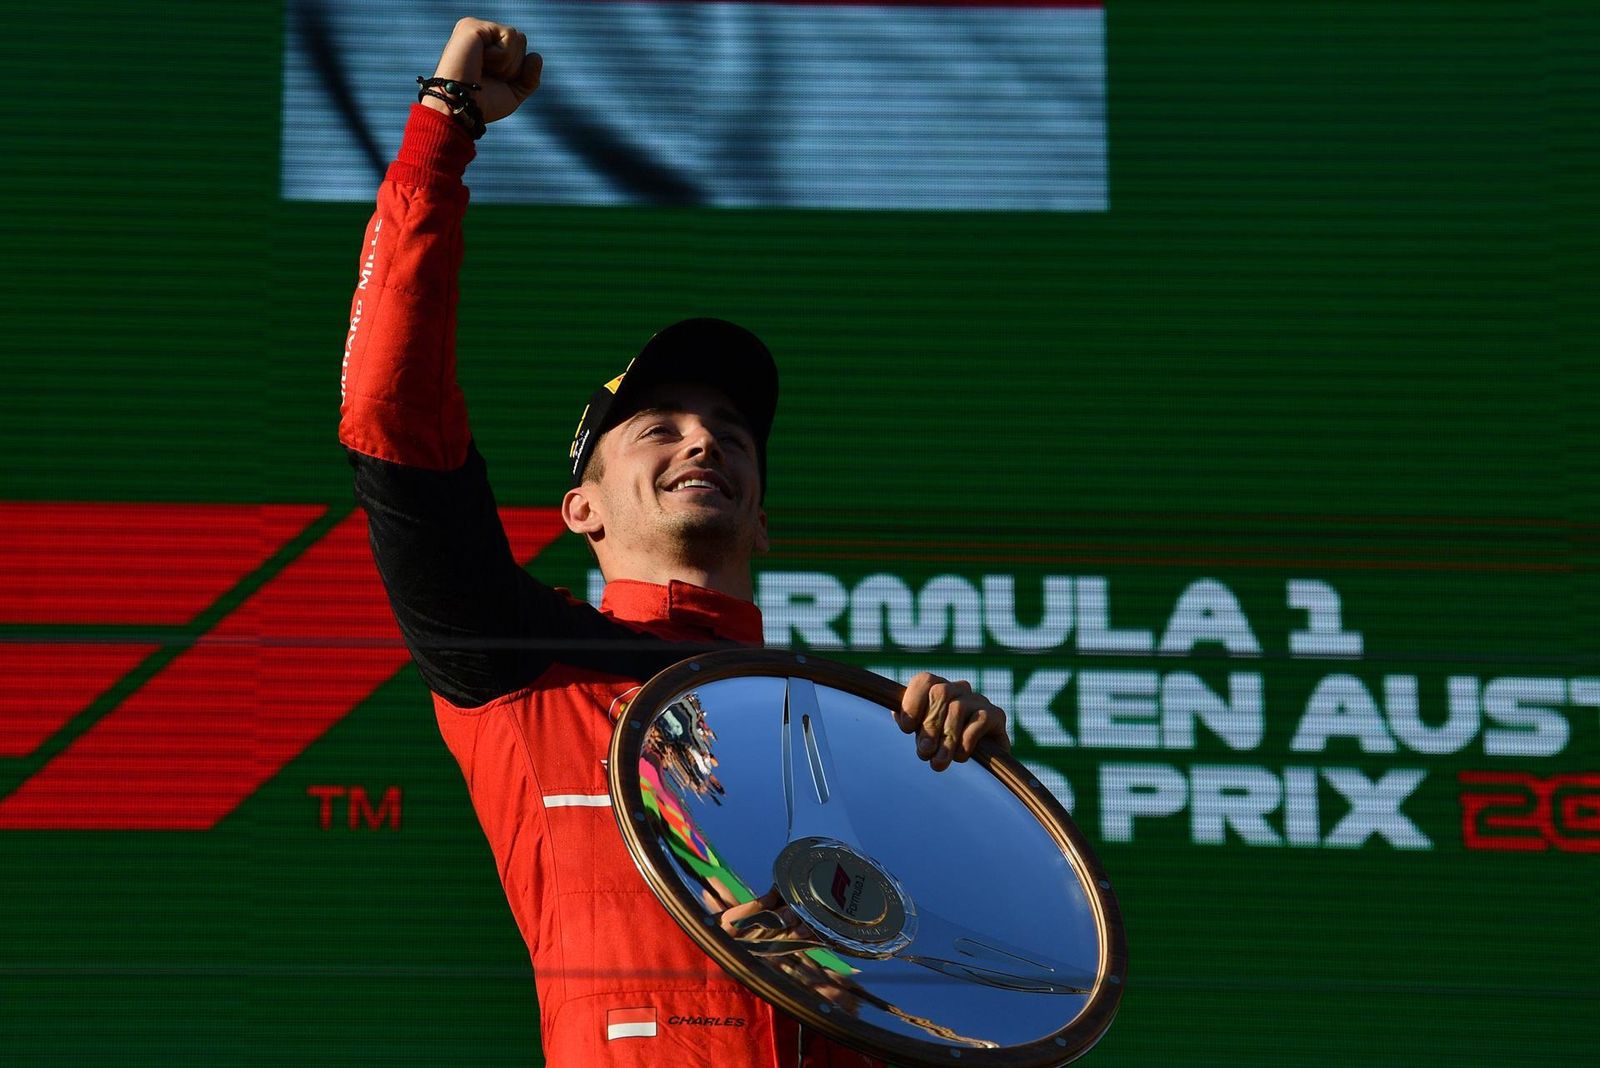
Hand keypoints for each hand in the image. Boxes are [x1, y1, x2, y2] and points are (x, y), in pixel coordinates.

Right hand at [425, 17, 541, 124]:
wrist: (461, 108)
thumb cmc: (482, 105)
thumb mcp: (513, 94)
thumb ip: (529, 78)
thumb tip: (536, 56)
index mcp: (487, 48)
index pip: (521, 50)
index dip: (516, 72)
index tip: (494, 83)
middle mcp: (480, 35)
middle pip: (522, 41)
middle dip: (513, 66)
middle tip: (488, 76)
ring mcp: (475, 28)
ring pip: (518, 38)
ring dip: (507, 63)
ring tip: (483, 69)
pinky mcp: (473, 26)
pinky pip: (509, 35)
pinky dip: (502, 56)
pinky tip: (481, 61)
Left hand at [897, 672, 1009, 771]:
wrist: (981, 761)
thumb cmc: (944, 744)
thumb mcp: (923, 733)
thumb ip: (911, 723)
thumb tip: (902, 718)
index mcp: (938, 688)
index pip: (924, 681)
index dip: (912, 702)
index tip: (907, 729)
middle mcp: (959, 689)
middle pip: (940, 693)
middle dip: (929, 725)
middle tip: (924, 753)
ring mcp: (979, 699)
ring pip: (958, 708)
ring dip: (946, 738)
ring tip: (939, 762)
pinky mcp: (996, 714)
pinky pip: (980, 720)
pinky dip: (966, 740)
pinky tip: (960, 757)